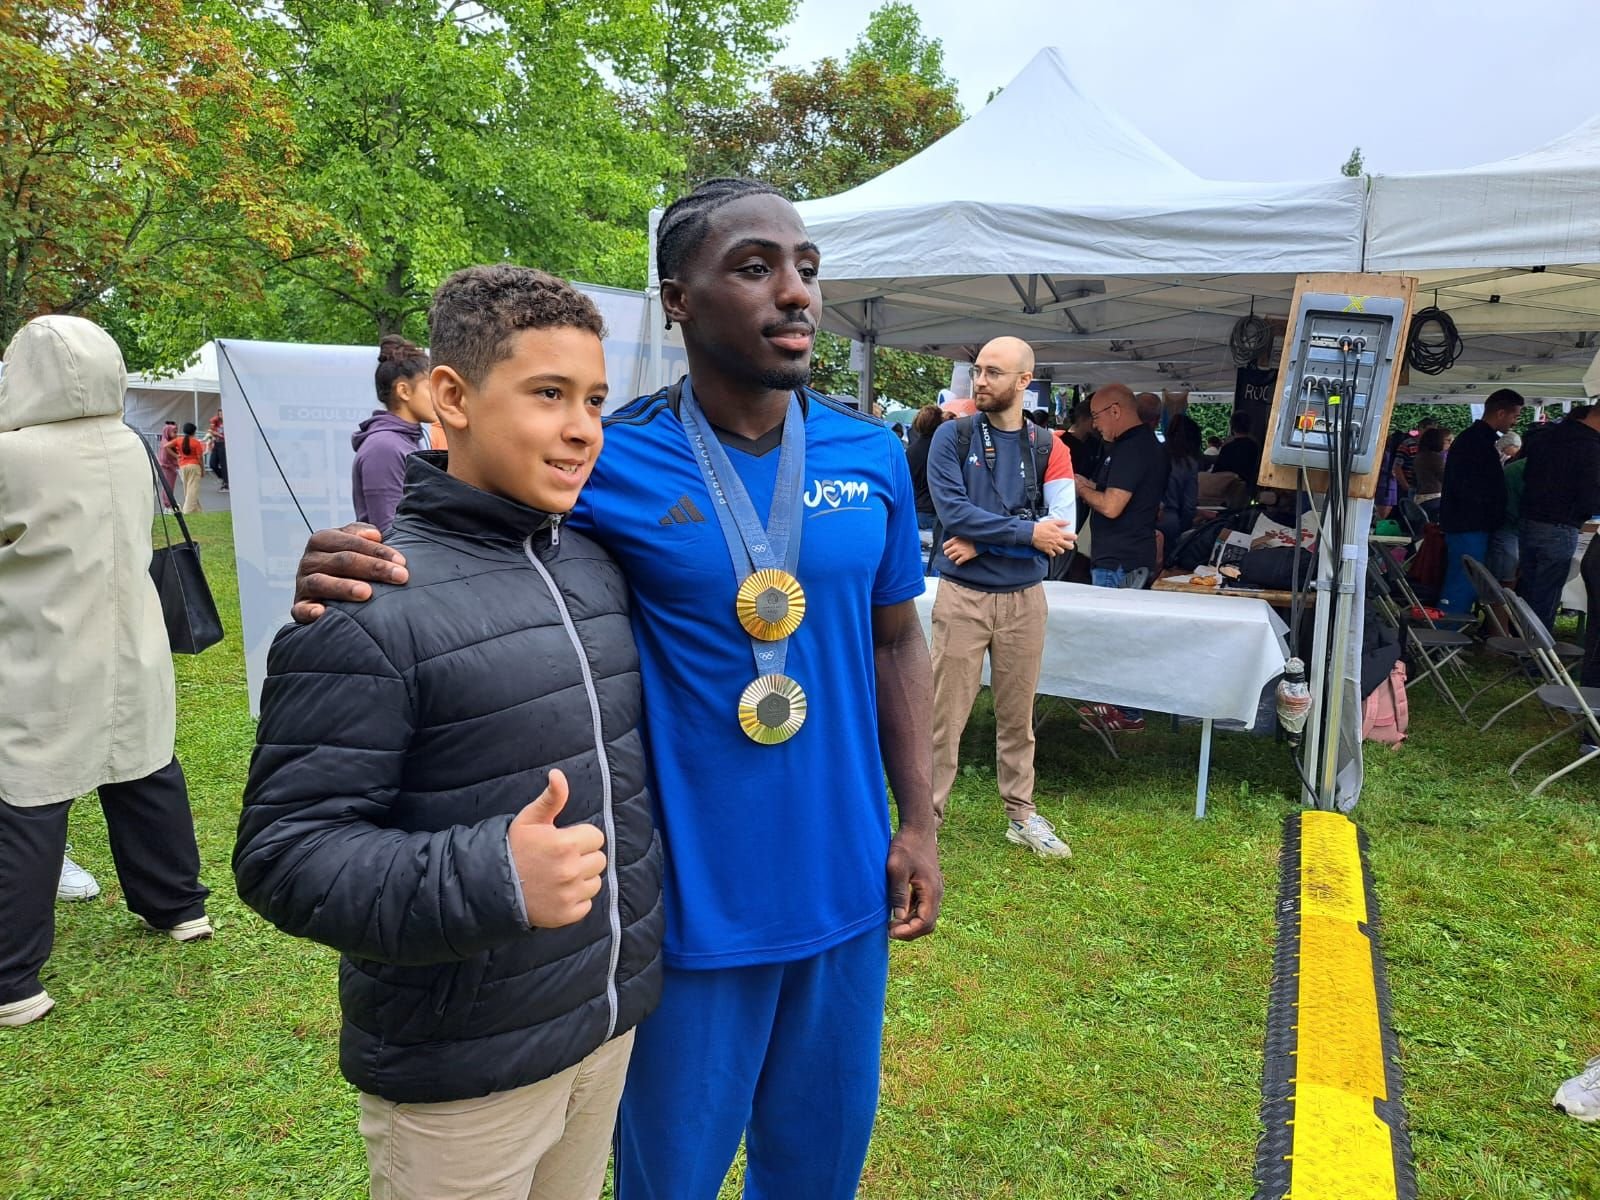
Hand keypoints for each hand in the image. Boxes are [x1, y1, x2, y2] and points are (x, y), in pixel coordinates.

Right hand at [291, 524, 408, 622]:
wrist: (323, 590)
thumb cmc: (348, 565)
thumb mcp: (354, 545)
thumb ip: (361, 534)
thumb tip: (375, 535)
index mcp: (323, 540)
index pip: (352, 542)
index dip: (378, 551)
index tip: (402, 562)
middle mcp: (310, 560)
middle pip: (342, 560)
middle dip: (374, 568)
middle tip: (400, 577)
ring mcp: (303, 583)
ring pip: (322, 582)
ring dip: (344, 587)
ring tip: (366, 593)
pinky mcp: (299, 606)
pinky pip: (300, 609)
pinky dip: (309, 611)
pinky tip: (322, 613)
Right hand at [508, 771, 606, 928]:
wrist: (491, 886)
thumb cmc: (512, 848)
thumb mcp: (529, 819)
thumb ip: (551, 797)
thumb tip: (558, 774)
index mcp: (565, 844)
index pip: (596, 837)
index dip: (581, 837)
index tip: (564, 841)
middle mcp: (571, 870)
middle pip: (599, 859)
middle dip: (583, 856)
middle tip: (560, 858)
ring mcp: (570, 894)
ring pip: (595, 882)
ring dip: (582, 878)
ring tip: (558, 875)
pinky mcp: (567, 914)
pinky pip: (587, 904)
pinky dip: (576, 899)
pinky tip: (557, 893)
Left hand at [886, 825, 941, 940]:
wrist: (918, 828)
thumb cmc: (906, 845)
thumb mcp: (896, 868)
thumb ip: (899, 893)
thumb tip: (898, 917)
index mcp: (931, 890)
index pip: (924, 922)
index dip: (908, 932)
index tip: (890, 931)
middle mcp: (937, 893)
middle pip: (928, 924)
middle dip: (910, 931)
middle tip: (890, 929)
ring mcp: (935, 890)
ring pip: (927, 917)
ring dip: (911, 924)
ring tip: (892, 922)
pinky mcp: (930, 886)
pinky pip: (925, 907)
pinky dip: (913, 914)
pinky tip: (898, 910)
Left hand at [942, 536, 977, 564]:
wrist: (981, 542)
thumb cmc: (971, 539)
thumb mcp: (962, 536)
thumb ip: (955, 540)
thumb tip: (948, 545)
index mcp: (955, 539)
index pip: (944, 546)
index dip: (946, 548)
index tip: (949, 549)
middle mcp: (956, 546)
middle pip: (946, 553)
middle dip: (949, 554)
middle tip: (953, 554)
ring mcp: (961, 551)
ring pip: (951, 558)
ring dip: (954, 558)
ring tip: (958, 556)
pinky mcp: (966, 557)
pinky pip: (957, 562)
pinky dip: (958, 562)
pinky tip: (961, 560)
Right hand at [1030, 519, 1074, 555]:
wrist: (1032, 533)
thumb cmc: (1041, 527)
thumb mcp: (1052, 522)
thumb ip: (1061, 522)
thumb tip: (1068, 522)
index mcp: (1059, 534)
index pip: (1071, 537)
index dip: (1074, 537)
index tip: (1073, 537)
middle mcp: (1057, 541)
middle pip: (1069, 546)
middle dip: (1070, 545)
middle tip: (1068, 544)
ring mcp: (1053, 546)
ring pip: (1062, 551)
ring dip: (1061, 549)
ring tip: (1059, 547)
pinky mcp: (1047, 550)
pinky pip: (1053, 554)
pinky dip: (1053, 553)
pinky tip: (1052, 550)